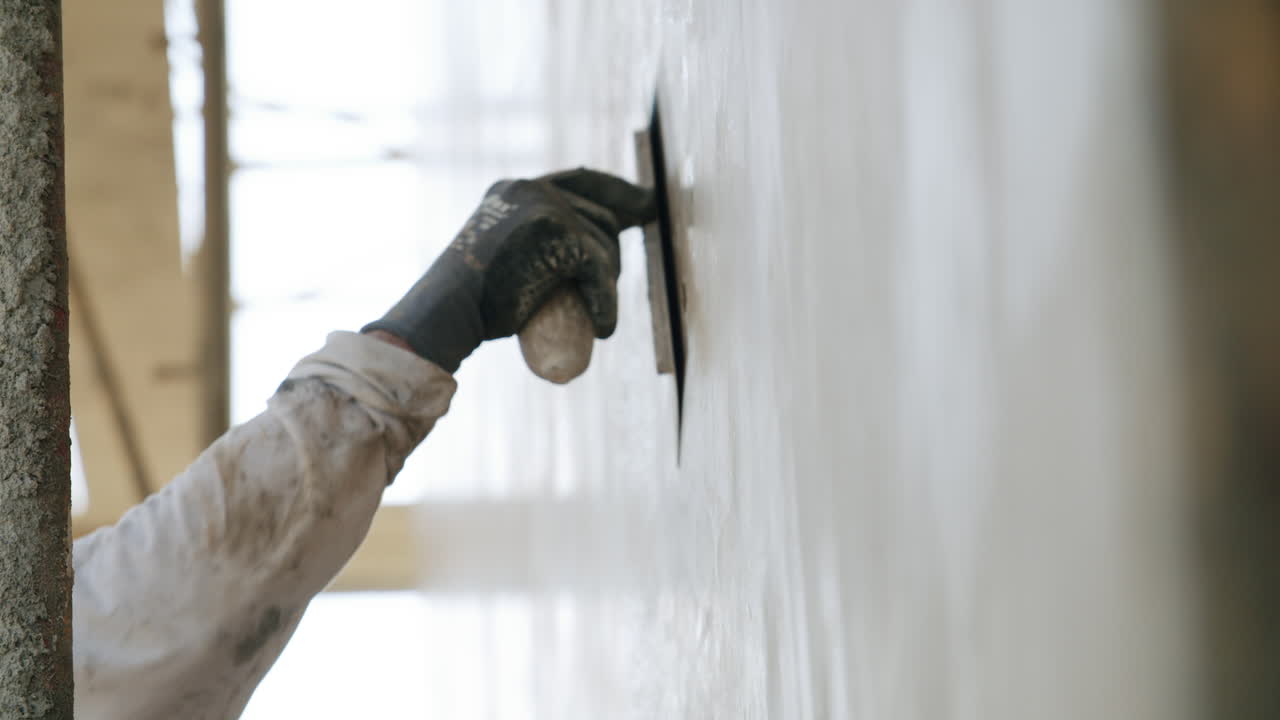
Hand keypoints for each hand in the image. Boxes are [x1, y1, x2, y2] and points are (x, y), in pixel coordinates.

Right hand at [363, 168, 655, 371]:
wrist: (446, 313)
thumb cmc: (470, 301)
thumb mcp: (503, 256)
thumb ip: (531, 245)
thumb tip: (574, 259)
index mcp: (517, 189)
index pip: (581, 180)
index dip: (618, 192)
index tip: (646, 205)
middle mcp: (532, 188)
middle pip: (600, 214)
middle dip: (613, 251)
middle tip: (609, 286)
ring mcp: (547, 208)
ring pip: (604, 244)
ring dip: (607, 282)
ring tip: (595, 314)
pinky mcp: (560, 236)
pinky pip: (600, 270)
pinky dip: (606, 302)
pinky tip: (603, 328)